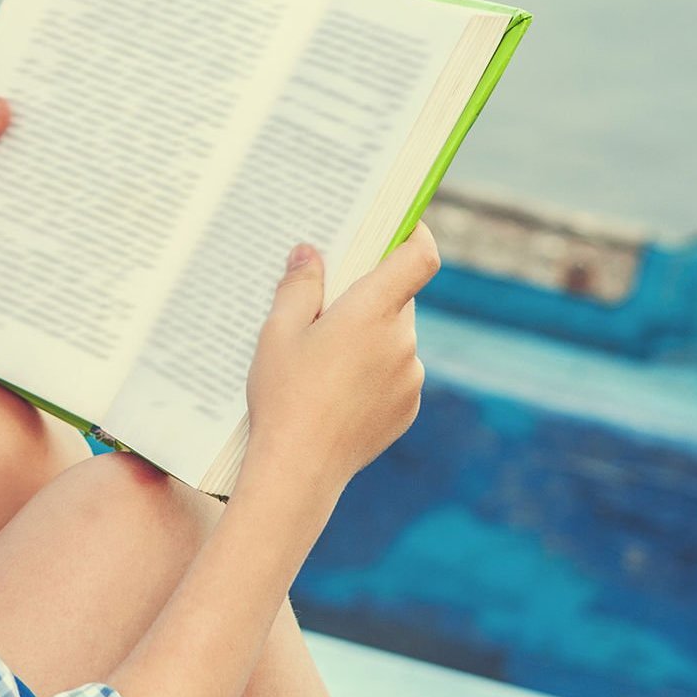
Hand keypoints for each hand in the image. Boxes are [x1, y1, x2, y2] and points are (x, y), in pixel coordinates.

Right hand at [238, 225, 439, 513]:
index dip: (416, 235)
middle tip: (327, 307)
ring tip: (323, 362)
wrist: (300, 469)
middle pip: (399, 299)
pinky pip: (397, 374)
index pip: (419, 257)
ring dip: (371, 337)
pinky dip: (374, 373)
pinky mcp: (408, 408)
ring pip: (395, 338)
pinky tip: (336, 392)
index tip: (402, 227)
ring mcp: (410, 377)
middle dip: (369, 296)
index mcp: (372, 312)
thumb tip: (310, 252)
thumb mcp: (277, 333)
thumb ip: (299, 286)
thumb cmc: (284, 396)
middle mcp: (402, 341)